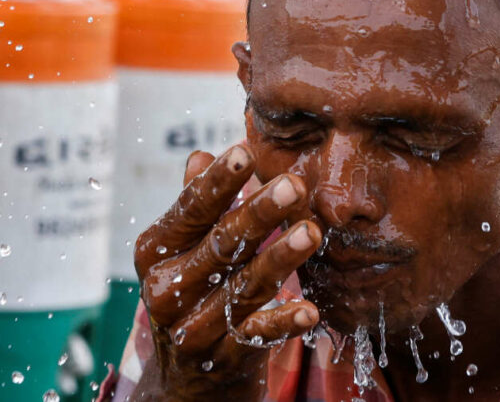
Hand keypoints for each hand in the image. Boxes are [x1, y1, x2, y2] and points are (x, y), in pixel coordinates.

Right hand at [131, 144, 321, 400]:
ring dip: (279, 259)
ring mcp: (193, 327)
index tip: (244, 152)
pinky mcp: (223, 357)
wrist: (187, 380)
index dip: (217, 182)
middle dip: (258, 214)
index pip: (190, 211)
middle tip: (294, 186)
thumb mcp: (185, 251)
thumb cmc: (194, 294)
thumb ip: (196, 207)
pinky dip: (283, 323)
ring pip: (242, 287)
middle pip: (220, 245)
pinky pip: (257, 336)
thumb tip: (200, 154)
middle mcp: (167, 290)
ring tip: (311, 233)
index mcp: (156, 253)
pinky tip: (310, 310)